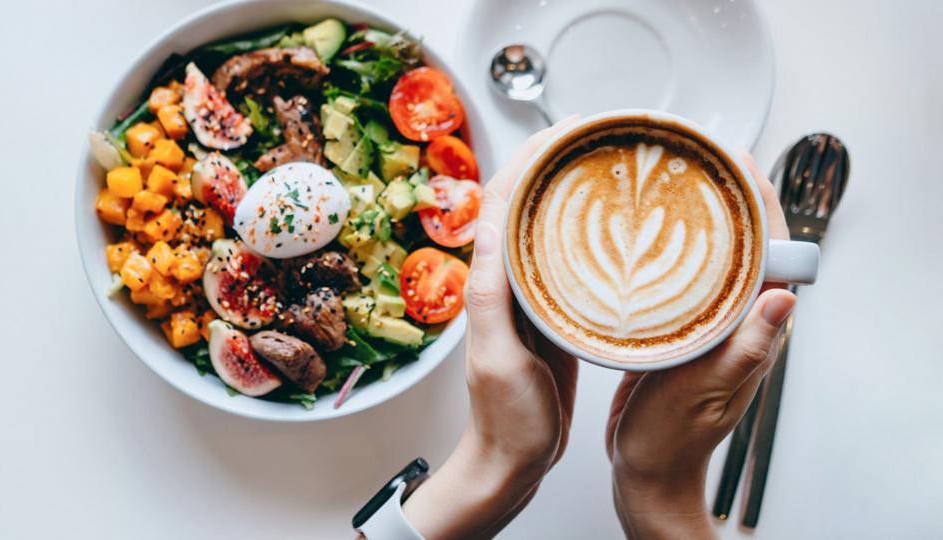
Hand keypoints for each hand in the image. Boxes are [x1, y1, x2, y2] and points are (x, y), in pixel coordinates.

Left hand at [402, 116, 580, 538]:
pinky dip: (583, 235)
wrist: (514, 463)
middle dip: (552, 164)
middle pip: (522, 205)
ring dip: (568, 192)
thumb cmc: (506, 421)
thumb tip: (488, 225)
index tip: (562, 131)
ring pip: (544, 229)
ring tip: (605, 166)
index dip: (525, 160)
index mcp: (489, 286)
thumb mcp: (498, 359)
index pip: (498, 203)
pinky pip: (564, 262)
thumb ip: (490, 296)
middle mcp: (505, 284)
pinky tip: (610, 229)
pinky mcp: (553, 317)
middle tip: (594, 136)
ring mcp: (530, 299)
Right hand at [605, 153, 797, 539]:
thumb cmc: (674, 437)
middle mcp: (736, 319)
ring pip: (710, 255)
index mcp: (754, 329)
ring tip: (669, 181)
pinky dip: (668, 248)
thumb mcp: (707, 390)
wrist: (646, 467)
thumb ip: (747, 348)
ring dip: (696, 217)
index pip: (772, 249)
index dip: (760, 200)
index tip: (736, 158)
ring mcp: (707, 323)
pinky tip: (641, 234)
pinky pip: (680, 277)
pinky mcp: (678, 328)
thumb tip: (785, 297)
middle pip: (742, 242)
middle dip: (726, 196)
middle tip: (695, 157)